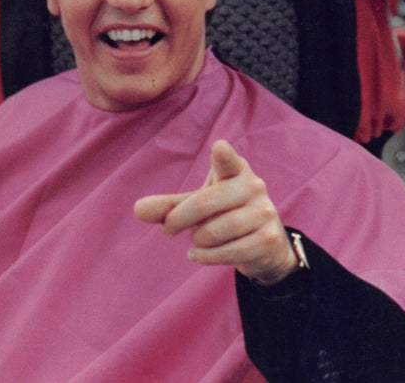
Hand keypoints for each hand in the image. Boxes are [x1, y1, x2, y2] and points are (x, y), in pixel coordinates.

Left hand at [134, 140, 297, 285]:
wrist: (266, 243)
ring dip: (197, 240)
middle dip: (179, 219)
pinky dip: (205, 257)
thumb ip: (170, 206)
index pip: (228, 161)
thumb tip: (137, 209)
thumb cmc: (225, 213)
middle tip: (168, 229)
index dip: (223, 155)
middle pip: (204, 203)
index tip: (218, 148)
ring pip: (214, 231)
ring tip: (197, 238)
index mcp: (236, 169)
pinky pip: (227, 252)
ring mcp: (263, 212)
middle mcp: (253, 186)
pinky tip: (197, 255)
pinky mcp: (267, 239)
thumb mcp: (200, 204)